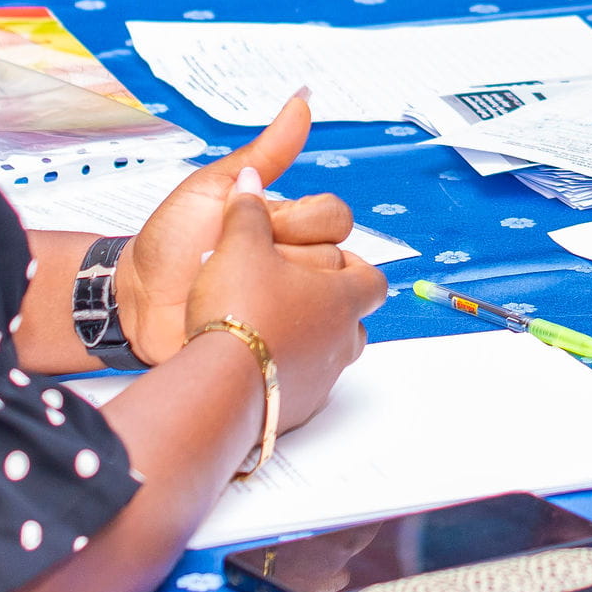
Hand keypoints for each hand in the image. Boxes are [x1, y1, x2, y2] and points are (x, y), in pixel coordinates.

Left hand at [114, 94, 359, 363]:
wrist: (137, 296)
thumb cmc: (172, 240)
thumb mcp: (213, 187)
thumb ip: (265, 152)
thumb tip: (302, 99)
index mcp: (285, 225)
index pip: (335, 217)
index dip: (305, 222)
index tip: (262, 225)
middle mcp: (293, 264)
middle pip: (337, 258)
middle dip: (292, 259)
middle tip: (245, 261)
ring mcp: (287, 305)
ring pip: (328, 299)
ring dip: (286, 295)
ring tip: (242, 296)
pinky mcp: (278, 340)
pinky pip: (316, 340)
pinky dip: (295, 331)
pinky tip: (260, 324)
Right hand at [187, 168, 383, 432]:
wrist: (218, 385)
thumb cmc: (238, 311)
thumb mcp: (238, 244)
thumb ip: (247, 209)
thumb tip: (250, 181)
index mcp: (342, 298)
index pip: (373, 278)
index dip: (355, 266)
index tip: (328, 259)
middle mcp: (342, 341)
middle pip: (356, 319)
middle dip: (332, 304)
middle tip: (296, 291)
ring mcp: (321, 380)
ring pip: (331, 354)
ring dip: (311, 339)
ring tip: (274, 325)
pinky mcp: (295, 410)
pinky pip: (300, 385)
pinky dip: (286, 372)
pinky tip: (254, 361)